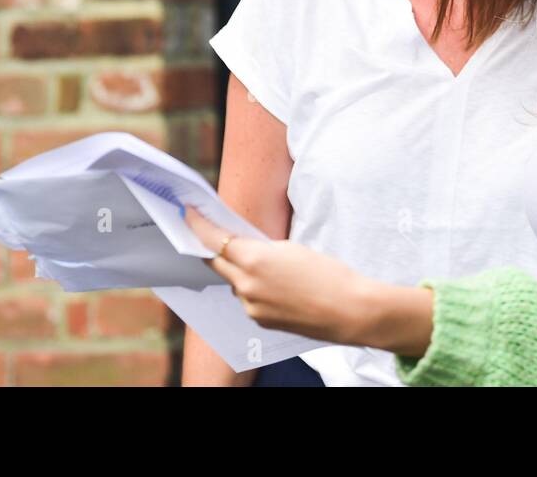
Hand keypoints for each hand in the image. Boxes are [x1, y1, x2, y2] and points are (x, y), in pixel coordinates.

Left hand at [183, 206, 375, 344]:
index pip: (213, 240)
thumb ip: (260, 248)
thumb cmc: (327, 273)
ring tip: (264, 264)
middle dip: (213, 248)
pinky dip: (254, 289)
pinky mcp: (260, 321)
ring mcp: (251, 306)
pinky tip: (277, 286)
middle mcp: (245, 285)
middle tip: (210, 233)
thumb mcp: (291, 248)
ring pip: (235, 282)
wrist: (348, 310)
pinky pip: (248, 299)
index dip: (197, 226)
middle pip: (216, 262)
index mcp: (253, 260)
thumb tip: (244, 250)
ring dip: (239, 270)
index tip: (188, 213)